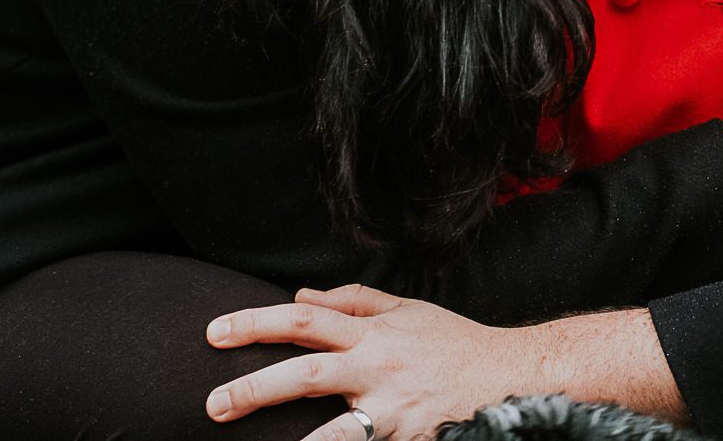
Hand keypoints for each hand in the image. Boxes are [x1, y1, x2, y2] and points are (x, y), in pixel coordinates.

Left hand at [207, 285, 512, 439]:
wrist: (510, 375)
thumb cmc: (455, 343)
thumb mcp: (408, 310)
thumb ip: (353, 301)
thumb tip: (299, 296)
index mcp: (374, 333)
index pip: (305, 320)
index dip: (257, 323)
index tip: (216, 331)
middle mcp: (378, 368)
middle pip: (306, 374)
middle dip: (254, 388)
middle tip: (212, 404)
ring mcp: (393, 410)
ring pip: (334, 431)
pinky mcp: (408, 439)